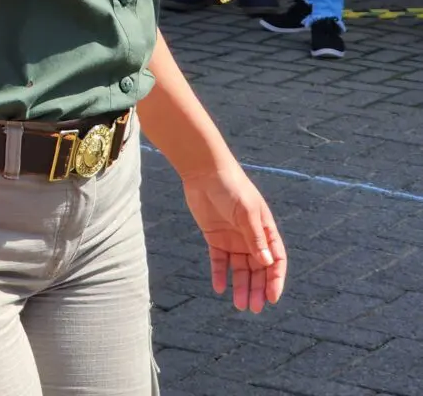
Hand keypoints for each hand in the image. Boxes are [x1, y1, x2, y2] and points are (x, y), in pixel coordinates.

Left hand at [182, 162, 286, 313]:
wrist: (204, 172)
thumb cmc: (231, 187)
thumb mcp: (246, 211)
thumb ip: (255, 237)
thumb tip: (267, 263)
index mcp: (265, 229)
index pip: (276, 259)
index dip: (276, 279)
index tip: (273, 297)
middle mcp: (251, 237)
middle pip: (258, 269)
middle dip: (258, 289)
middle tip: (255, 308)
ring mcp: (233, 238)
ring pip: (240, 269)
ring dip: (241, 286)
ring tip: (240, 306)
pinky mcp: (215, 238)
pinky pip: (219, 261)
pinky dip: (220, 274)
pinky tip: (219, 288)